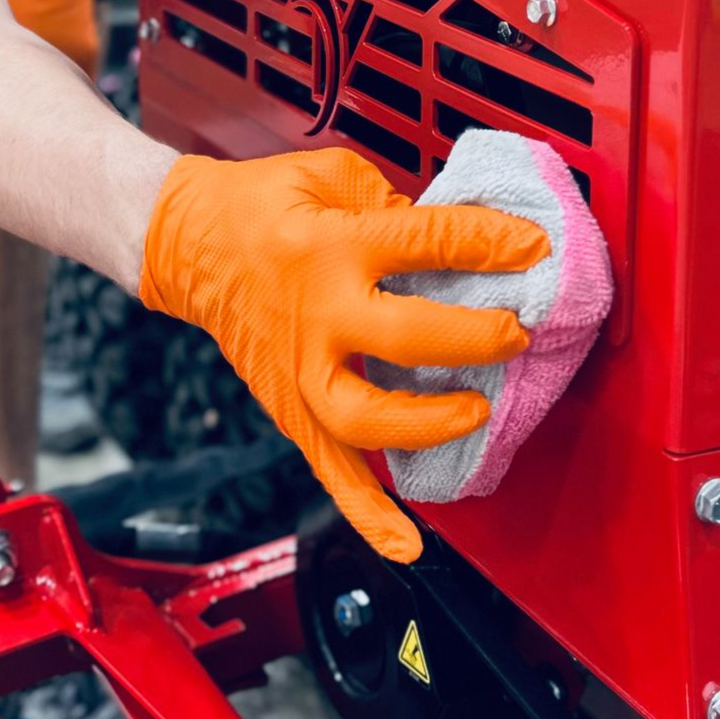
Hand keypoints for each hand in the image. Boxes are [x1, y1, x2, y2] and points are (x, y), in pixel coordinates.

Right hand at [137, 146, 549, 561]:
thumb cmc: (263, 204)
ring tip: (476, 412)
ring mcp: (301, 368)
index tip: (534, 248)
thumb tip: (455, 237)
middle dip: (474, 337)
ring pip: (365, 417)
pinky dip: (367, 514)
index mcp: (333, 242)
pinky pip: (328, 470)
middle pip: (405, 336)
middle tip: (516, 332)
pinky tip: (408, 544)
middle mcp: (318, 312)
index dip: (490, 242)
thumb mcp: (330, 174)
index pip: (427, 241)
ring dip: (429, 423)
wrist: (185, 242)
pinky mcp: (288, 407)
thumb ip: (393, 200)